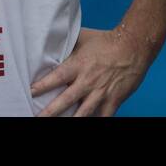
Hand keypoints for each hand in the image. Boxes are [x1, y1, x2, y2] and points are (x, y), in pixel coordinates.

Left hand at [31, 26, 153, 116]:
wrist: (135, 44)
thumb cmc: (108, 40)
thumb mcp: (84, 37)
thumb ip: (69, 43)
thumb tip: (53, 42)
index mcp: (79, 65)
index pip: (56, 77)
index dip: (42, 86)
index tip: (30, 93)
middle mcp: (88, 81)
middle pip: (65, 101)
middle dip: (50, 112)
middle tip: (37, 118)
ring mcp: (101, 92)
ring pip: (82, 113)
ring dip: (70, 121)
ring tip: (59, 127)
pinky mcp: (113, 99)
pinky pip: (103, 116)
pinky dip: (95, 121)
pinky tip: (87, 124)